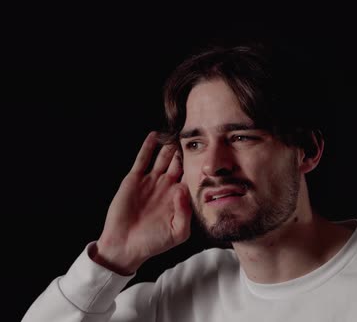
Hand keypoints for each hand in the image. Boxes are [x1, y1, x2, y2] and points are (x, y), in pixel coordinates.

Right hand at [93, 132, 191, 274]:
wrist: (125, 246)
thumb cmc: (154, 242)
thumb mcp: (178, 232)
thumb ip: (186, 212)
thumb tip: (183, 189)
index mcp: (179, 198)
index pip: (192, 177)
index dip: (199, 166)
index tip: (209, 153)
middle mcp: (166, 187)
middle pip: (179, 163)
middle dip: (186, 151)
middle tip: (195, 136)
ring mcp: (150, 182)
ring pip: (163, 158)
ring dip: (169, 146)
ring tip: (176, 131)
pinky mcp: (134, 180)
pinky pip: (142, 160)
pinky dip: (148, 147)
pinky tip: (155, 136)